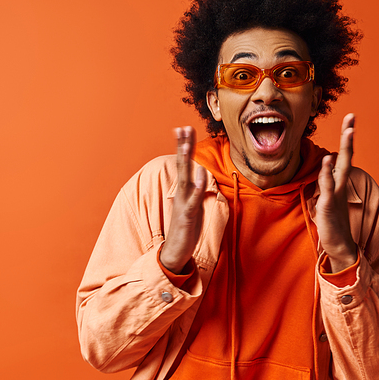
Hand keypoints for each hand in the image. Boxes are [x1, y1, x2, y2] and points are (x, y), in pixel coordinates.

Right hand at [159, 126, 205, 273]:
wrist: (176, 252)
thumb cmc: (186, 228)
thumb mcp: (193, 205)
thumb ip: (196, 188)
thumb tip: (202, 172)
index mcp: (184, 190)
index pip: (184, 164)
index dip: (184, 146)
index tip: (183, 128)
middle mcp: (181, 194)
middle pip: (182, 166)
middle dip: (182, 146)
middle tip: (182, 127)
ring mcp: (183, 204)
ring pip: (184, 178)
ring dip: (185, 161)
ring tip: (186, 143)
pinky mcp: (187, 216)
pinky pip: (193, 199)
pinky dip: (198, 187)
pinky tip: (201, 174)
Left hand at [315, 113, 356, 272]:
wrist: (340, 248)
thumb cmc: (333, 225)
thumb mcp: (326, 200)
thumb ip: (327, 183)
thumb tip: (328, 166)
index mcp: (340, 184)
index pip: (343, 158)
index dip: (346, 140)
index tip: (349, 121)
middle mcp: (341, 186)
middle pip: (346, 157)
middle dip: (348, 137)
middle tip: (351, 118)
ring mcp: (336, 195)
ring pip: (342, 167)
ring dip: (346, 148)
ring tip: (349, 130)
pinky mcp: (329, 205)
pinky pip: (329, 187)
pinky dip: (328, 173)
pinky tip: (328, 160)